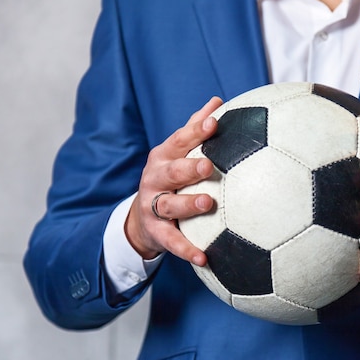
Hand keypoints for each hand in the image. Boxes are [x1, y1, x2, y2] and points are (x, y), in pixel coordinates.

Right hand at [125, 97, 222, 264]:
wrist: (142, 217)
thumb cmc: (171, 178)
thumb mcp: (178, 153)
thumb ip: (195, 128)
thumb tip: (218, 101)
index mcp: (165, 157)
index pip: (180, 140)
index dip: (196, 131)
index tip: (215, 122)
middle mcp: (156, 179)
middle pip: (172, 171)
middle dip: (189, 168)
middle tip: (209, 166)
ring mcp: (153, 206)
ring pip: (169, 205)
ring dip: (188, 205)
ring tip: (207, 203)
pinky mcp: (156, 232)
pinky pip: (172, 242)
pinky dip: (187, 250)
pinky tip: (205, 258)